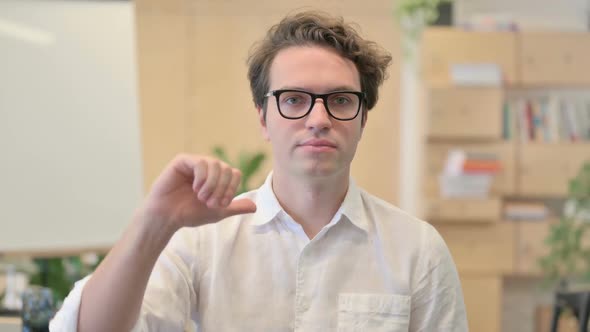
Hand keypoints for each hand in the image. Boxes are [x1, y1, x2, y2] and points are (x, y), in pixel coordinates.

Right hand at [139, 154, 256, 230]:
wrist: (168, 217)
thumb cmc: (190, 214)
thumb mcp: (217, 212)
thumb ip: (235, 207)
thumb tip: (255, 207)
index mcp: (217, 177)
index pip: (235, 173)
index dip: (231, 189)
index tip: (221, 204)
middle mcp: (208, 168)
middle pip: (227, 169)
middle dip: (221, 189)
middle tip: (210, 202)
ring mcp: (195, 163)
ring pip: (216, 164)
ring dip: (212, 185)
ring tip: (201, 197)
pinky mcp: (183, 161)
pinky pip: (201, 162)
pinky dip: (202, 178)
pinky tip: (195, 188)